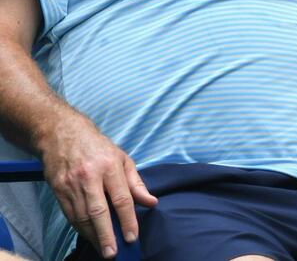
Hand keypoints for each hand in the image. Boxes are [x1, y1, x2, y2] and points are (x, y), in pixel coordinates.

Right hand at [38, 115, 156, 258]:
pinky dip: (80, 228)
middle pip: (98, 211)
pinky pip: (70, 214)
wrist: (62, 134)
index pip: (122, 198)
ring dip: (92, 235)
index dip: (128, 220)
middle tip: (113, 252)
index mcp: (110, 166)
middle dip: (106, 235)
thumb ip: (136, 183)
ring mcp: (71, 184)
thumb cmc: (98, 147)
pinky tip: (89, 236)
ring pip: (82, 216)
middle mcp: (90, 176)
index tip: (132, 237)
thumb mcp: (123, 159)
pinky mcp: (58, 189)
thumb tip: (152, 202)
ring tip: (104, 248)